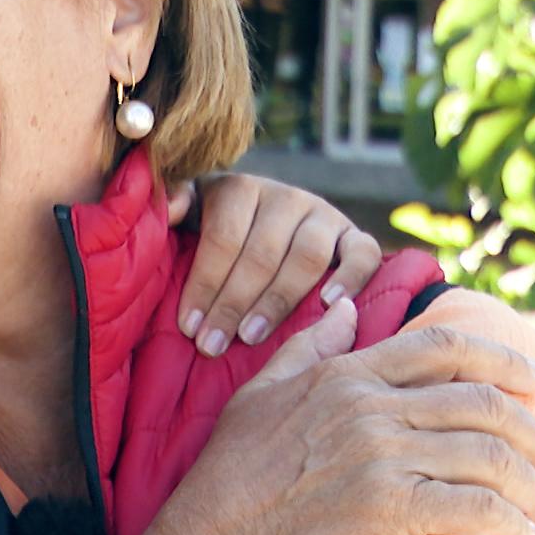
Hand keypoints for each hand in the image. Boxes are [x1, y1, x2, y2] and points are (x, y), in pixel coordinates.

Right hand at [167, 300, 534, 534]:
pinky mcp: (388, 507)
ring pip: (489, 456)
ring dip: (532, 486)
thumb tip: (345, 307)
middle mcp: (371, 408)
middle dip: (534, 432)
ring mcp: (381, 456)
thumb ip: (311, 345)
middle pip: (483, 403)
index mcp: (349, 374)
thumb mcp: (263, 389)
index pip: (444, 346)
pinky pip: (474, 508)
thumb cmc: (235, 467)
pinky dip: (510, 522)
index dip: (503, 356)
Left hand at [171, 174, 381, 356]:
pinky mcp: (353, 233)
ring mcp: (323, 213)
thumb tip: (170, 207)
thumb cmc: (217, 227)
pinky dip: (351, 277)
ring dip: (277, 301)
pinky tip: (328, 306)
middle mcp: (285, 196)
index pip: (223, 239)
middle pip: (261, 254)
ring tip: (251, 336)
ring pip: (306, 257)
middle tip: (212, 345)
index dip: (204, 284)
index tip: (188, 327)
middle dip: (232, 304)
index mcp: (240, 189)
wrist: (263, 219)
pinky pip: (364, 252)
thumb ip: (176, 204)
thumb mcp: (189, 210)